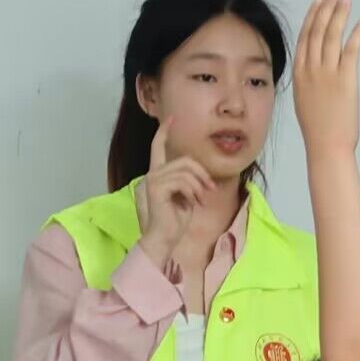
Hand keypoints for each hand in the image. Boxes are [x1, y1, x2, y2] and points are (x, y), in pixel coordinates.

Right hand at [133, 120, 215, 266]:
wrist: (162, 242)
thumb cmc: (173, 225)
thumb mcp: (184, 199)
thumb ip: (186, 183)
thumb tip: (199, 175)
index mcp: (154, 177)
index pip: (156, 149)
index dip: (164, 133)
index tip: (172, 118)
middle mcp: (149, 176)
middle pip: (182, 160)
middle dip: (201, 173)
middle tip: (210, 190)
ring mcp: (150, 182)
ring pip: (184, 170)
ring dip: (199, 185)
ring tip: (202, 200)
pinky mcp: (155, 189)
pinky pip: (181, 181)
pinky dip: (193, 191)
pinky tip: (194, 203)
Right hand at [291, 0, 359, 154]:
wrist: (325, 145)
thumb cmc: (317, 128)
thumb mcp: (304, 99)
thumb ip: (308, 81)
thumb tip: (314, 70)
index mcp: (298, 73)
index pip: (304, 37)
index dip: (312, 17)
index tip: (318, 3)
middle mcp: (310, 69)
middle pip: (317, 31)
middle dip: (326, 10)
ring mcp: (327, 73)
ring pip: (332, 36)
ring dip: (339, 15)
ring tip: (345, 0)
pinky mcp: (346, 79)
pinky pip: (351, 50)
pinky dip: (356, 34)